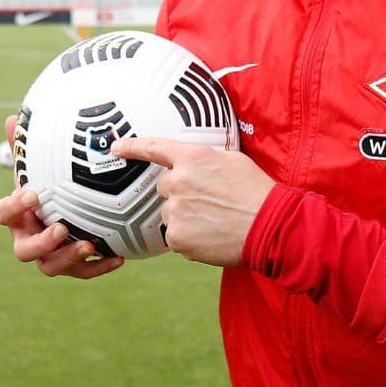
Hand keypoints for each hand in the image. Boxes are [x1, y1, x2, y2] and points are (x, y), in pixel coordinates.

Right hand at [0, 114, 123, 278]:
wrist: (70, 205)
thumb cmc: (50, 183)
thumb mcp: (40, 165)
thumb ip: (27, 145)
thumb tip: (13, 117)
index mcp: (17, 214)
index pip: (4, 213)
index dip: (14, 206)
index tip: (33, 195)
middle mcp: (28, 238)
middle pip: (24, 250)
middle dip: (41, 242)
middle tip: (61, 227)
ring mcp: (49, 255)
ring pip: (50, 266)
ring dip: (68, 257)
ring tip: (89, 244)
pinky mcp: (72, 264)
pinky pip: (82, 271)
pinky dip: (97, 266)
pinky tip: (118, 257)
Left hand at [111, 137, 274, 266]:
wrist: (270, 226)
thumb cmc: (256, 192)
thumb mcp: (233, 162)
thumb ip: (206, 161)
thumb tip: (194, 166)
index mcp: (193, 157)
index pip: (154, 147)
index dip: (132, 146)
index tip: (115, 148)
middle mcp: (179, 181)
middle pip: (164, 188)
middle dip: (180, 194)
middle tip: (208, 202)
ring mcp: (176, 211)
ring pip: (170, 214)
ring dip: (185, 218)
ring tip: (215, 221)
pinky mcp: (177, 238)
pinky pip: (175, 238)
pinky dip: (189, 240)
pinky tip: (211, 236)